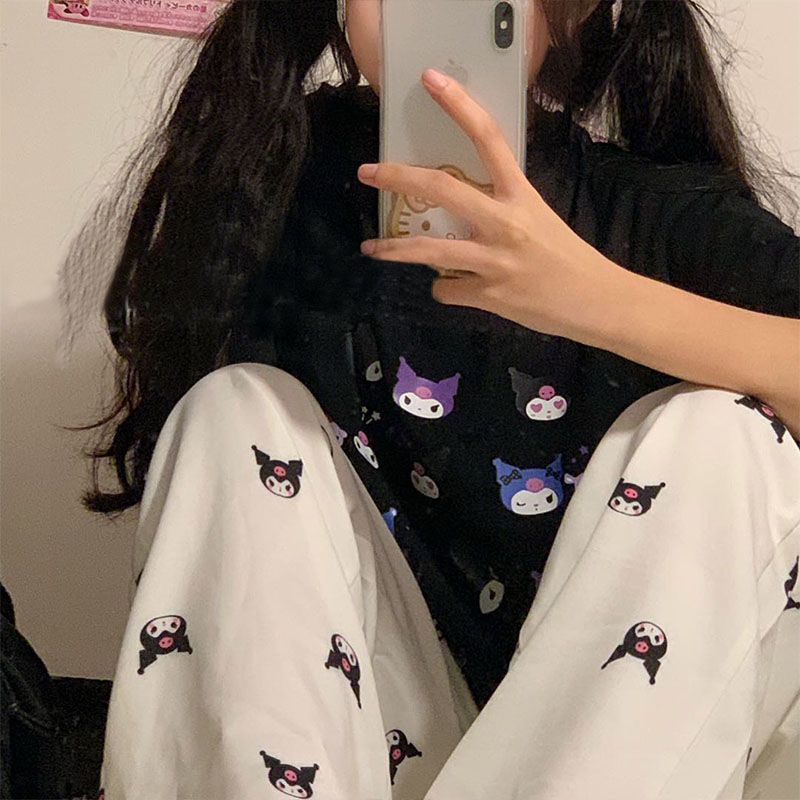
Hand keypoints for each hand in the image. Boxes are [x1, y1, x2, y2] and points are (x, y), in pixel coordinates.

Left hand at [357, 67, 623, 341]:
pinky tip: (457, 289)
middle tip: (367, 173)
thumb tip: (459, 211)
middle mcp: (505, 222)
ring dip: (393, 250)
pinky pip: (446, 289)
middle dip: (397, 178)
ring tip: (371, 249)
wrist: (595, 301)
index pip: (488, 138)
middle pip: (441, 189)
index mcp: (521, 195)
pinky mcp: (488, 295)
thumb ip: (500, 209)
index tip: (431, 81)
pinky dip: (445, 289)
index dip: (459, 105)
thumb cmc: (566, 258)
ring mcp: (494, 261)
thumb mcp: (538, 218)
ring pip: (429, 252)